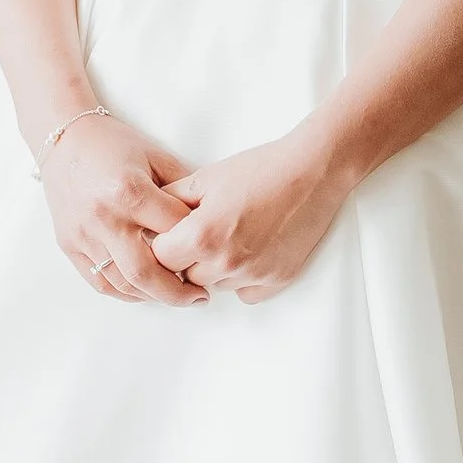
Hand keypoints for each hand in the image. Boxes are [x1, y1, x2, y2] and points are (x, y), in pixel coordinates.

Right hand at [41, 113, 204, 304]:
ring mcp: (84, 235)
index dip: (197, 241)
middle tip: (200, 296)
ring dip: (154, 296)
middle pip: (147, 272)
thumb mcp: (157, 157)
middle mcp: (104, 218)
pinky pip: (100, 282)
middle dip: (179, 292)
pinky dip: (126, 293)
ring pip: (123, 283)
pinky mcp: (70, 246)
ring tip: (176, 294)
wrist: (64, 140)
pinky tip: (145, 290)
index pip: (174, 231)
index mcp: (129, 191)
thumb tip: (212, 220)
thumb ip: (184, 190)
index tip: (211, 250)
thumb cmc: (112, 144)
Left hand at [149, 126, 355, 304]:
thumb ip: (170, 201)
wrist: (313, 172)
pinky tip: (252, 249)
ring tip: (232, 234)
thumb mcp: (206, 178)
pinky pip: (245, 292)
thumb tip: (148, 217)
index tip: (170, 232)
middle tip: (202, 230)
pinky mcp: (277, 281)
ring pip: (215, 285)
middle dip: (187, 257)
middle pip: (185, 276)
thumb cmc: (261, 169)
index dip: (162, 242)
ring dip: (214, 268)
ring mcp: (253, 275)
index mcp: (201, 236)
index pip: (159, 258)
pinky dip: (243, 277)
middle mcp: (225, 263)